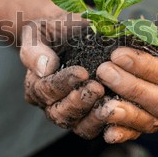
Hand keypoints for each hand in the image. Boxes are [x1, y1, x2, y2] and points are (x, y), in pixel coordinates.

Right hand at [20, 13, 104, 129]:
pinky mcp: (92, 116)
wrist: (73, 32)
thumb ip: (35, 50)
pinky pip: (98, 126)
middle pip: (61, 113)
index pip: (47, 90)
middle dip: (79, 101)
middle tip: (97, 88)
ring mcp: (73, 113)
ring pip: (80, 126)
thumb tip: (46, 68)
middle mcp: (51, 105)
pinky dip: (110, 122)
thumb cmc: (54, 30)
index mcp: (36, 86)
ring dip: (95, 116)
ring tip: (109, 102)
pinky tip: (122, 109)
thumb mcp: (38, 32)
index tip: (82, 72)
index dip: (64, 83)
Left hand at [88, 15, 157, 142]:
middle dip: (130, 88)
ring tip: (102, 103)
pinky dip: (124, 133)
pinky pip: (141, 131)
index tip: (118, 54)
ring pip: (151, 120)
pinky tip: (108, 133)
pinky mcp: (155, 120)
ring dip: (125, 113)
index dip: (144, 67)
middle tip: (104, 71)